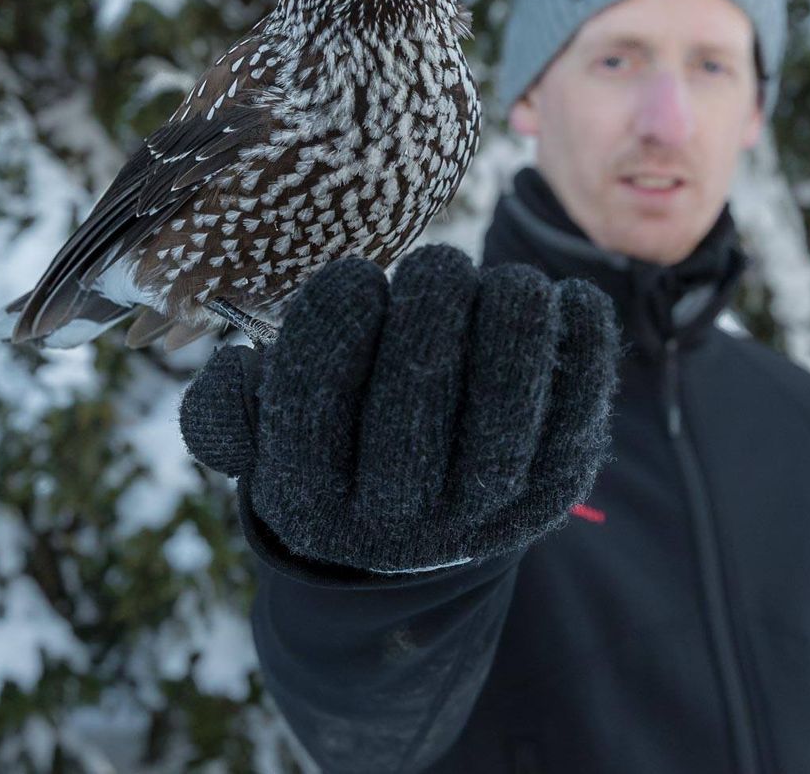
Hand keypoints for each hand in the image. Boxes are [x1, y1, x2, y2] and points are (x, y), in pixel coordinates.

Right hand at [178, 244, 619, 572]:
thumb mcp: (261, 447)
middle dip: (427, 314)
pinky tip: (570, 301)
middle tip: (435, 266)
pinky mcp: (554, 488)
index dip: (331, 327)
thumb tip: (236, 363)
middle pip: (412, 409)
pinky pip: (578, 413)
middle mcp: (397, 518)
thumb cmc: (335, 455)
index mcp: (313, 499)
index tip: (353, 275)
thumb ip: (227, 410)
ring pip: (503, 417)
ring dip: (508, 329)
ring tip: (503, 282)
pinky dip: (582, 349)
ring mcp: (483, 510)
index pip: (311, 408)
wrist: (416, 542)